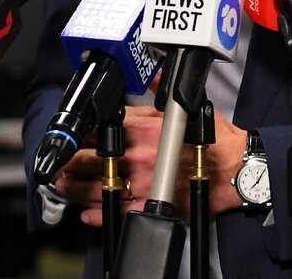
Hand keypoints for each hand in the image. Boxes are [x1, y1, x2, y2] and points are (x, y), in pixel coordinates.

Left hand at [55, 105, 248, 225]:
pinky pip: (117, 212)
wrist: (232, 169)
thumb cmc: (211, 140)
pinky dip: (98, 215)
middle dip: (70, 163)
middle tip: (59, 165)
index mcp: (144, 130)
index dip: (83, 135)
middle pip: (91, 160)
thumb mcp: (183, 108)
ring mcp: (142, 182)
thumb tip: (150, 76)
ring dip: (75, 188)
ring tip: (64, 187)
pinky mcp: (151, 204)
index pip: (102, 131)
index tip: (73, 138)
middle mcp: (138, 156)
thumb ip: (158, 95)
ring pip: (97, 187)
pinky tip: (86, 213)